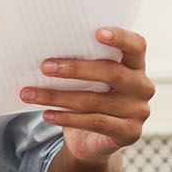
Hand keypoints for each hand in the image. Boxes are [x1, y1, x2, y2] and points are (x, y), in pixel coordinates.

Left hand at [21, 27, 154, 161]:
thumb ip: (79, 63)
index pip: (136, 46)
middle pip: (111, 73)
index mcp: (135, 65)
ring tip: (30, 93)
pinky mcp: (129, 132)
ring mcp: (138, 111)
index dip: (121, 37)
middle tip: (44, 67)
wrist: (94, 139)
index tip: (97, 32)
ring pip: (95, 101)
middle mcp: (141, 86)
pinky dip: (67, 118)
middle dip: (75, 69)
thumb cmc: (89, 96)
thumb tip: (42, 52)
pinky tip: (47, 114)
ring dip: (57, 96)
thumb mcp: (86, 78)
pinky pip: (94, 122)